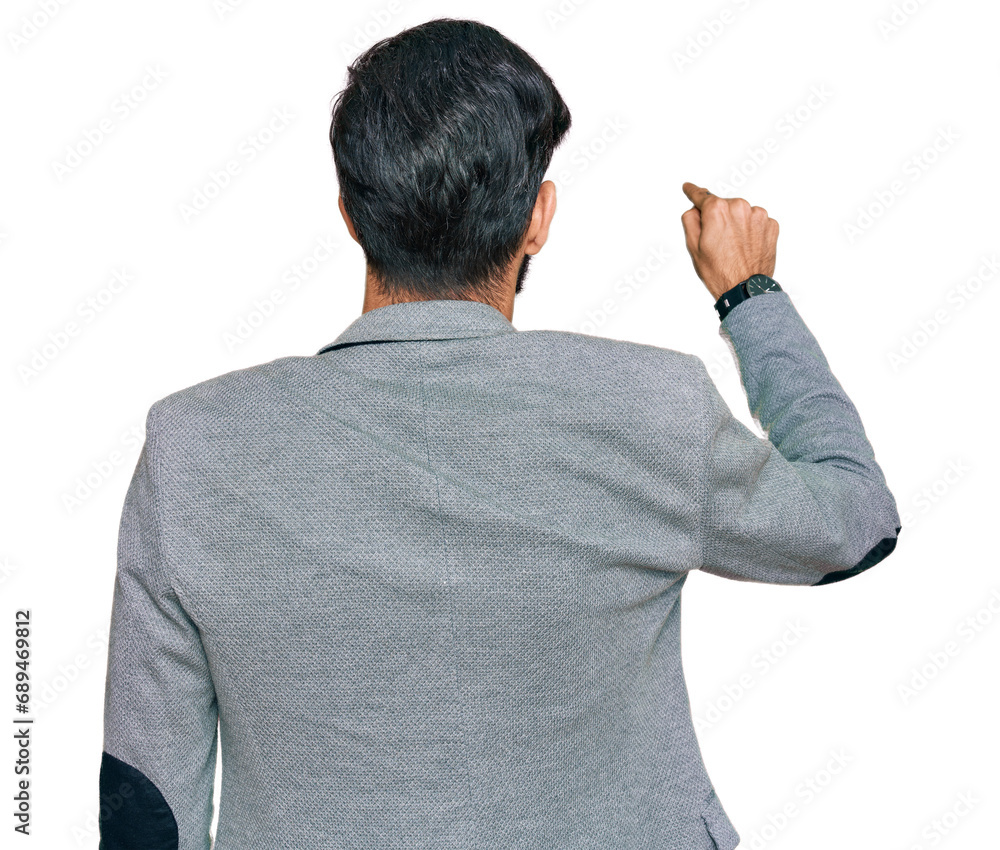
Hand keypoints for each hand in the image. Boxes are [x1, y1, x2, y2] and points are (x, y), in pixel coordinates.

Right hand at [680, 182, 778, 300]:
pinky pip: (756, 222)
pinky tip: (745, 247)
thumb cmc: (720, 272)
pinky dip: (750, 231)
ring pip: (741, 213)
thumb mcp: (693, 247)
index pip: (702, 195)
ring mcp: (758, 215)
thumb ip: (690, 220)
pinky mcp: (771, 225)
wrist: (745, 289)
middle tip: (717, 242)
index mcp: (717, 210)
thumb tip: (695, 210)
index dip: (693, 192)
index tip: (689, 188)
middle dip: (719, 218)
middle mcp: (739, 207)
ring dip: (736, 224)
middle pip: (724, 206)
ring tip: (734, 247)